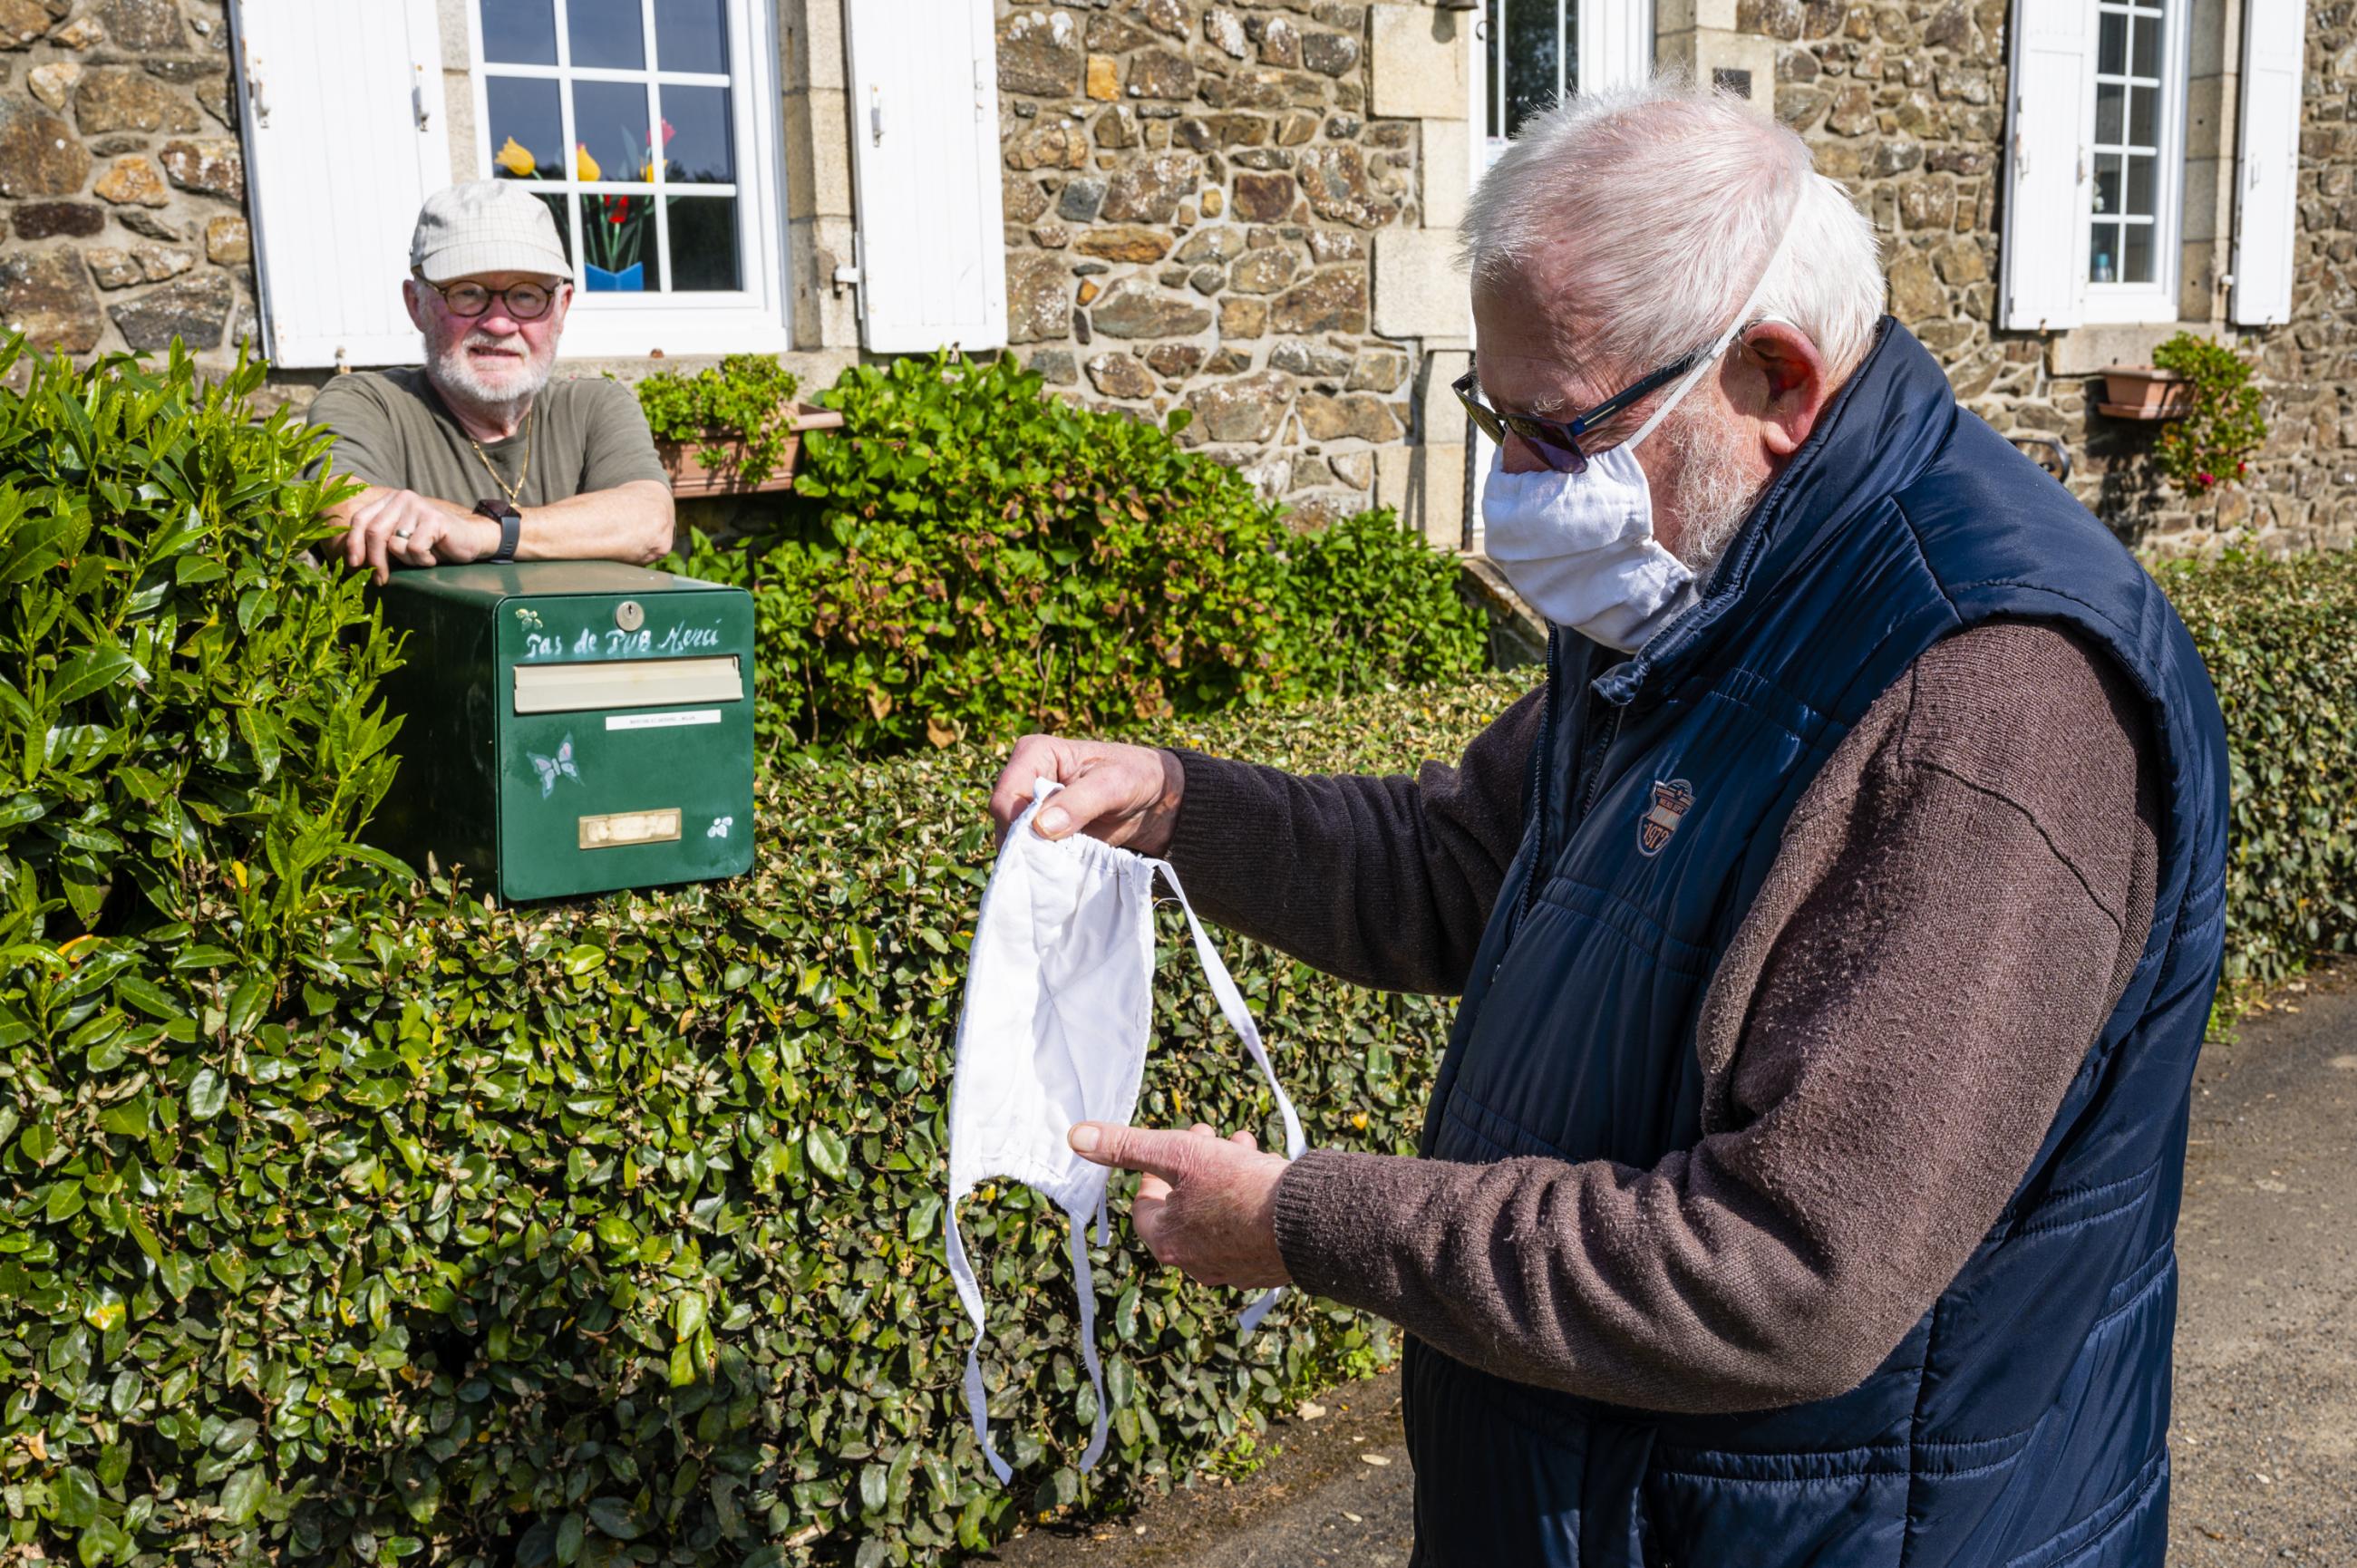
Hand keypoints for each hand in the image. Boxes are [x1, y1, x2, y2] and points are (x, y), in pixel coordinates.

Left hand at [337, 490, 493, 583]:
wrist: (472, 540)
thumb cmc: (434, 545)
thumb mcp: (401, 542)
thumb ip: (379, 544)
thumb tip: (352, 562)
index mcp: (389, 501)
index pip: (360, 519)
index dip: (353, 543)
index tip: (353, 565)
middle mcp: (401, 498)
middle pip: (374, 532)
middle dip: (374, 561)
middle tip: (380, 580)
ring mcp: (418, 506)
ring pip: (395, 544)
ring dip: (407, 561)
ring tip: (422, 558)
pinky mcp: (433, 518)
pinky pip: (415, 548)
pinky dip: (423, 560)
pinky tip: (434, 556)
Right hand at [989, 736, 1183, 852]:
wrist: (1154, 800)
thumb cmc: (1135, 777)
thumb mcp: (1113, 784)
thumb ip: (1079, 802)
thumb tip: (1042, 827)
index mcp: (1034, 754)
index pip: (1006, 796)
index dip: (1019, 823)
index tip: (1048, 841)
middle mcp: (1025, 779)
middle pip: (1004, 822)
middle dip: (1027, 843)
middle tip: (1059, 857)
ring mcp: (1032, 808)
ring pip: (1014, 841)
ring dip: (1036, 857)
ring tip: (1066, 860)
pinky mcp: (1042, 831)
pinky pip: (1030, 853)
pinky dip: (1044, 864)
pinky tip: (1064, 866)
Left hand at [1069, 1121, 1290, 1289]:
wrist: (1311, 1223)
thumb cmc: (1241, 1187)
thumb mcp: (1180, 1153)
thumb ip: (1127, 1146)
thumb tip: (1077, 1137)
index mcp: (1167, 1241)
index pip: (1143, 1207)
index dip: (1152, 1172)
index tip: (1169, 1150)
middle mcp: (1194, 1263)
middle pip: (1180, 1211)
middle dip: (1191, 1168)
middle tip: (1208, 1137)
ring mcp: (1231, 1269)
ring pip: (1214, 1217)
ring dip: (1221, 1176)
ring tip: (1240, 1145)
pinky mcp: (1262, 1267)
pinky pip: (1243, 1229)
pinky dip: (1245, 1200)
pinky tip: (1264, 1173)